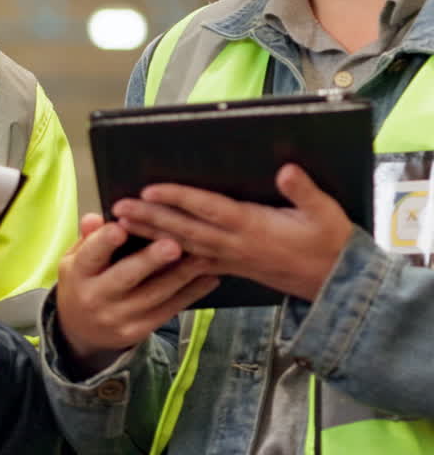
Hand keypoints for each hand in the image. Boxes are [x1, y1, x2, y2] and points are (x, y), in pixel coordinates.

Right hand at [56, 212, 219, 364]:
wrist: (81, 331)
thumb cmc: (84, 282)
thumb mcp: (76, 259)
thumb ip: (89, 238)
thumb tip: (94, 219)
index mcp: (78, 273)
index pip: (90, 255)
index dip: (104, 242)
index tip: (120, 228)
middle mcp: (95, 297)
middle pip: (126, 277)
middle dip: (151, 260)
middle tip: (173, 245)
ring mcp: (118, 317)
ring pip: (154, 294)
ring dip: (182, 275)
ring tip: (203, 256)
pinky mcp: (137, 331)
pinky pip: (168, 310)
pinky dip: (191, 294)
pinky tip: (209, 278)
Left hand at [112, 164, 353, 302]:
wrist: (336, 285)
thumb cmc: (332, 244)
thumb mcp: (326, 213)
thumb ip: (304, 191)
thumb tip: (285, 169)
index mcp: (253, 227)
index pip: (208, 209)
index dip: (178, 198)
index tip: (150, 189)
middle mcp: (235, 244)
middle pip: (184, 228)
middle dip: (150, 217)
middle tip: (119, 207)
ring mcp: (231, 259)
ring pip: (183, 246)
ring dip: (151, 235)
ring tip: (122, 225)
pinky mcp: (233, 267)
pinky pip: (194, 264)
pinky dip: (169, 257)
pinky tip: (150, 253)